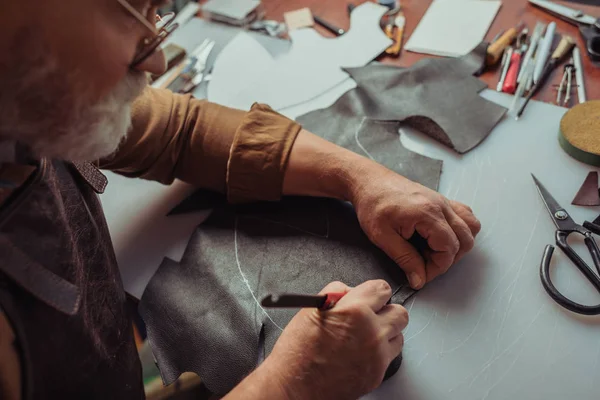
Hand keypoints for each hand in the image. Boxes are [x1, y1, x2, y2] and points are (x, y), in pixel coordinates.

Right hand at [264, 280, 407, 399]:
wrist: (294, 385)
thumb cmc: (298, 350)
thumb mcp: (311, 309)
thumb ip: (336, 292)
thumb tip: (351, 290)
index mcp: (355, 311)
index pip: (382, 289)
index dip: (374, 292)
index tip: (370, 296)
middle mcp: (371, 332)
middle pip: (399, 312)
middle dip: (386, 311)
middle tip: (371, 315)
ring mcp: (377, 355)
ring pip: (398, 335)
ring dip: (386, 332)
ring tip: (365, 336)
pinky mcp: (378, 374)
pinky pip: (389, 356)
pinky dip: (379, 352)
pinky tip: (360, 352)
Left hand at [350, 162, 480, 288]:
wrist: (368, 181)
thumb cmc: (372, 204)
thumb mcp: (382, 236)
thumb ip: (404, 259)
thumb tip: (419, 280)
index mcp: (428, 214)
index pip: (449, 249)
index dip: (437, 267)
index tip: (420, 274)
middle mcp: (441, 205)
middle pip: (465, 240)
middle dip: (447, 258)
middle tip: (424, 262)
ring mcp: (443, 201)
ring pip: (470, 227)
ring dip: (457, 244)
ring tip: (432, 250)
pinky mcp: (440, 200)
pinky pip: (464, 215)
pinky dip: (458, 230)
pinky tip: (437, 236)